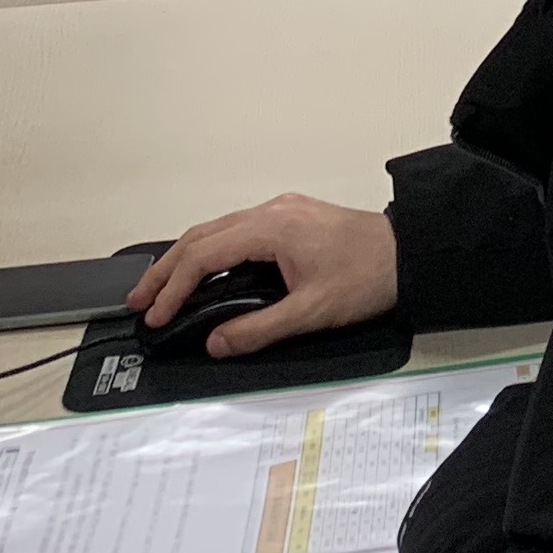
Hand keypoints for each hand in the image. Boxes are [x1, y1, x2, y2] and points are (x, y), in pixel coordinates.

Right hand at [127, 194, 397, 357]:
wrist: (412, 252)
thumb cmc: (370, 276)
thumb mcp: (311, 313)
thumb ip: (258, 329)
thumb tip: (216, 342)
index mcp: (273, 227)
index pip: (205, 255)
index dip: (174, 287)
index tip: (155, 314)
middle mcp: (273, 211)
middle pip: (202, 236)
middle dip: (167, 270)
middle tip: (140, 300)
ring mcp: (282, 210)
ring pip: (217, 230)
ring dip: (187, 259)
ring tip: (162, 290)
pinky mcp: (292, 217)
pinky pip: (237, 230)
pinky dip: (211, 251)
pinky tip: (204, 272)